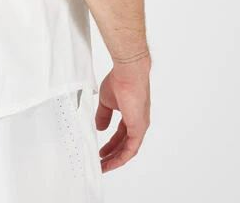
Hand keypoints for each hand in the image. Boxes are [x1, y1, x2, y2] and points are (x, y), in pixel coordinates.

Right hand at [96, 55, 150, 172]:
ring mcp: (139, 127)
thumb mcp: (106, 101)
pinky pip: (131, 149)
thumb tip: (100, 128)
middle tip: (100, 163)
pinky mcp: (139, 128)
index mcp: (130, 116)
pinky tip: (111, 161)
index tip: (101, 152)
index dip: (110, 145)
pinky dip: (121, 157)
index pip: (120, 135)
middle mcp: (137, 123)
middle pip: (124, 145)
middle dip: (112, 155)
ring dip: (115, 159)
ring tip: (103, 166)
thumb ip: (104, 115)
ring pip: (128, 150)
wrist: (128, 72)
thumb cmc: (119, 81)